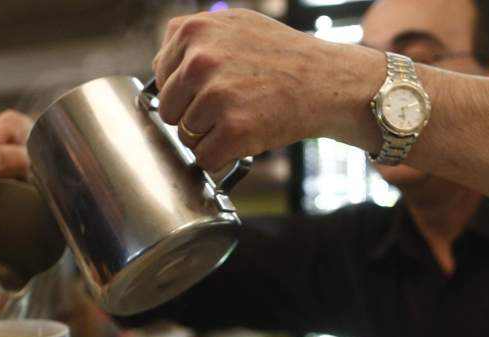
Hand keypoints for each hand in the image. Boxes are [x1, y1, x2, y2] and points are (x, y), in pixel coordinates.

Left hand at [153, 9, 383, 170]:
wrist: (328, 81)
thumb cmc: (284, 57)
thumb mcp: (235, 25)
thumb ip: (195, 40)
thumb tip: (160, 66)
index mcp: (192, 30)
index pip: (161, 77)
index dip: (186, 91)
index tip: (213, 90)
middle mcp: (199, 60)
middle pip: (170, 109)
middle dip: (194, 115)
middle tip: (231, 108)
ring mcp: (216, 95)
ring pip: (185, 136)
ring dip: (210, 136)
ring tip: (243, 118)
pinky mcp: (233, 130)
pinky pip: (205, 158)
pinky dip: (223, 157)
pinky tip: (246, 138)